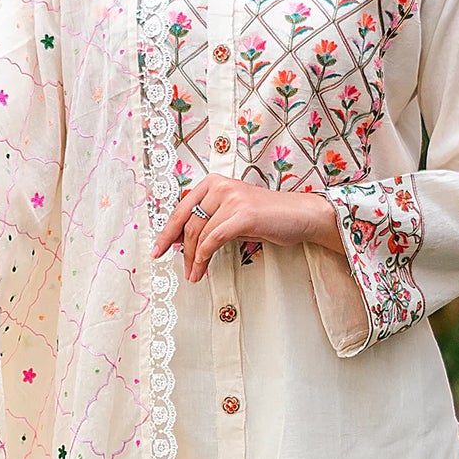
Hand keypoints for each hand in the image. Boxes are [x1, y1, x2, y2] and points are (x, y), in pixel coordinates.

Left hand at [152, 175, 342, 280]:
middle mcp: (220, 186)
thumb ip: (210, 220)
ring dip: (194, 259)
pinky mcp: (242, 215)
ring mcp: (231, 198)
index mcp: (213, 182)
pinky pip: (213, 240)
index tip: (158, 249)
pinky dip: (204, 258)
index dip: (167, 232)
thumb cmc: (267, 217)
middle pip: (189, 223)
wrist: (300, 215)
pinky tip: (202, 269)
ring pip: (199, 234)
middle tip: (181, 269)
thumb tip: (184, 241)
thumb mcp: (232, 213)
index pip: (182, 209)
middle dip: (182, 250)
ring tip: (194, 275)